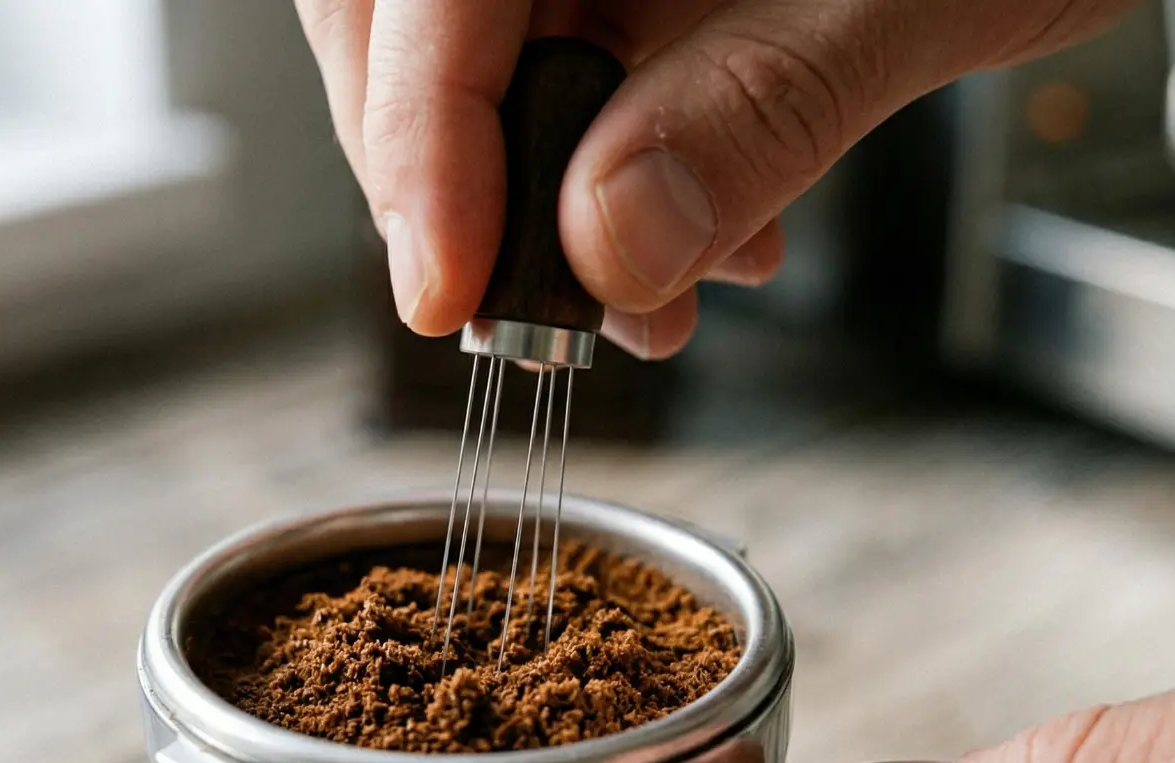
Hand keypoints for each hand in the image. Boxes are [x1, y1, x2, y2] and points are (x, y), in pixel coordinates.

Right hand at [294, 0, 1139, 356]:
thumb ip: (765, 104)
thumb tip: (609, 240)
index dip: (416, 136)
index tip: (449, 290)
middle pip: (409, 26)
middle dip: (468, 192)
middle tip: (538, 321)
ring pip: (487, 67)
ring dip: (547, 214)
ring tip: (655, 303)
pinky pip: (574, 77)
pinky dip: (614, 187)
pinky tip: (708, 243)